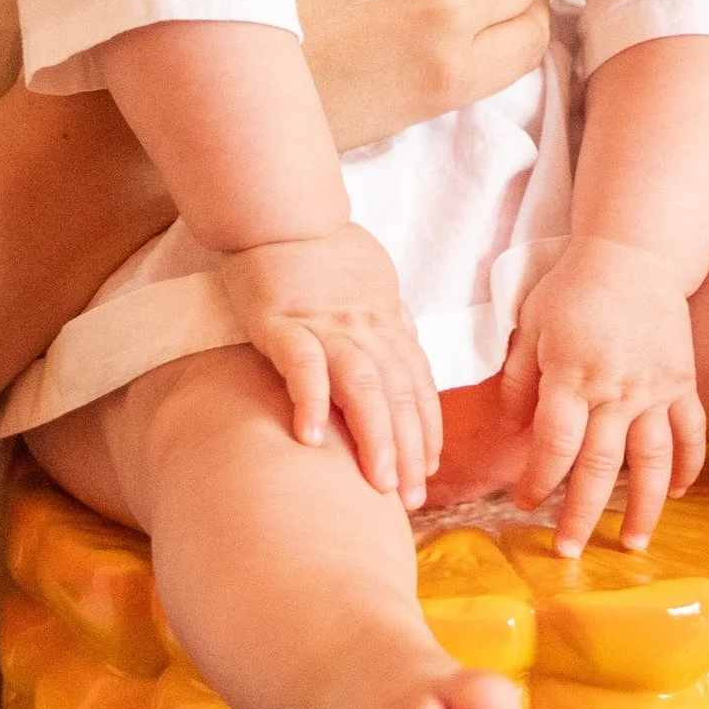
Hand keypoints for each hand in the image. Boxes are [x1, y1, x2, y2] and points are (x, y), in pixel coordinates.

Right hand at [222, 226, 444, 507]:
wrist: (280, 209)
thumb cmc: (322, 253)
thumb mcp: (369, 288)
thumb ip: (385, 328)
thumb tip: (400, 369)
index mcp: (386, 323)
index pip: (417, 385)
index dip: (426, 430)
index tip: (428, 471)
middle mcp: (365, 329)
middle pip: (397, 395)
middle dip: (408, 450)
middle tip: (412, 499)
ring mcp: (325, 326)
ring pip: (363, 387)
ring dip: (376, 437)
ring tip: (380, 484)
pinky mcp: (282, 322)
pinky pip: (302, 365)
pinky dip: (311, 401)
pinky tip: (312, 440)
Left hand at [502, 234, 706, 556]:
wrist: (635, 254)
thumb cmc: (573, 287)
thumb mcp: (530, 325)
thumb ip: (518, 379)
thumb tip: (510, 429)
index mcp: (573, 376)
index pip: (554, 444)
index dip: (537, 481)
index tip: (522, 503)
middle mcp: (617, 389)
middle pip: (599, 466)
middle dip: (581, 513)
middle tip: (568, 551)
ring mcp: (656, 389)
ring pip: (653, 461)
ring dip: (642, 507)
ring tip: (630, 543)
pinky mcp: (683, 382)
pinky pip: (691, 432)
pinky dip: (688, 465)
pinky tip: (678, 493)